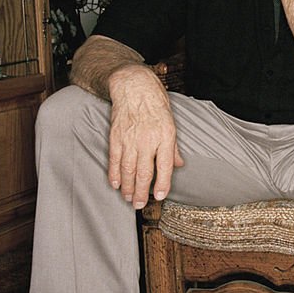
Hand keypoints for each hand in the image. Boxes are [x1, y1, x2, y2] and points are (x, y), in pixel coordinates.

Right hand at [107, 65, 182, 208]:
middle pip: (143, 171)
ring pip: (128, 169)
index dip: (162, 183)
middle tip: (139, 205)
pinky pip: (115, 159)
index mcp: (165, 136)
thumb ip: (173, 148)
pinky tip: (115, 184)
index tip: (160, 197)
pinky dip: (114, 173)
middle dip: (141, 191)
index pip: (164, 166)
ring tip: (128, 198)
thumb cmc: (156, 105)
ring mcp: (130, 138)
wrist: (135, 87)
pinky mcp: (116, 136)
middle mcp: (148, 139)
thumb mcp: (172, 124)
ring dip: (127, 186)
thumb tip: (179, 165)